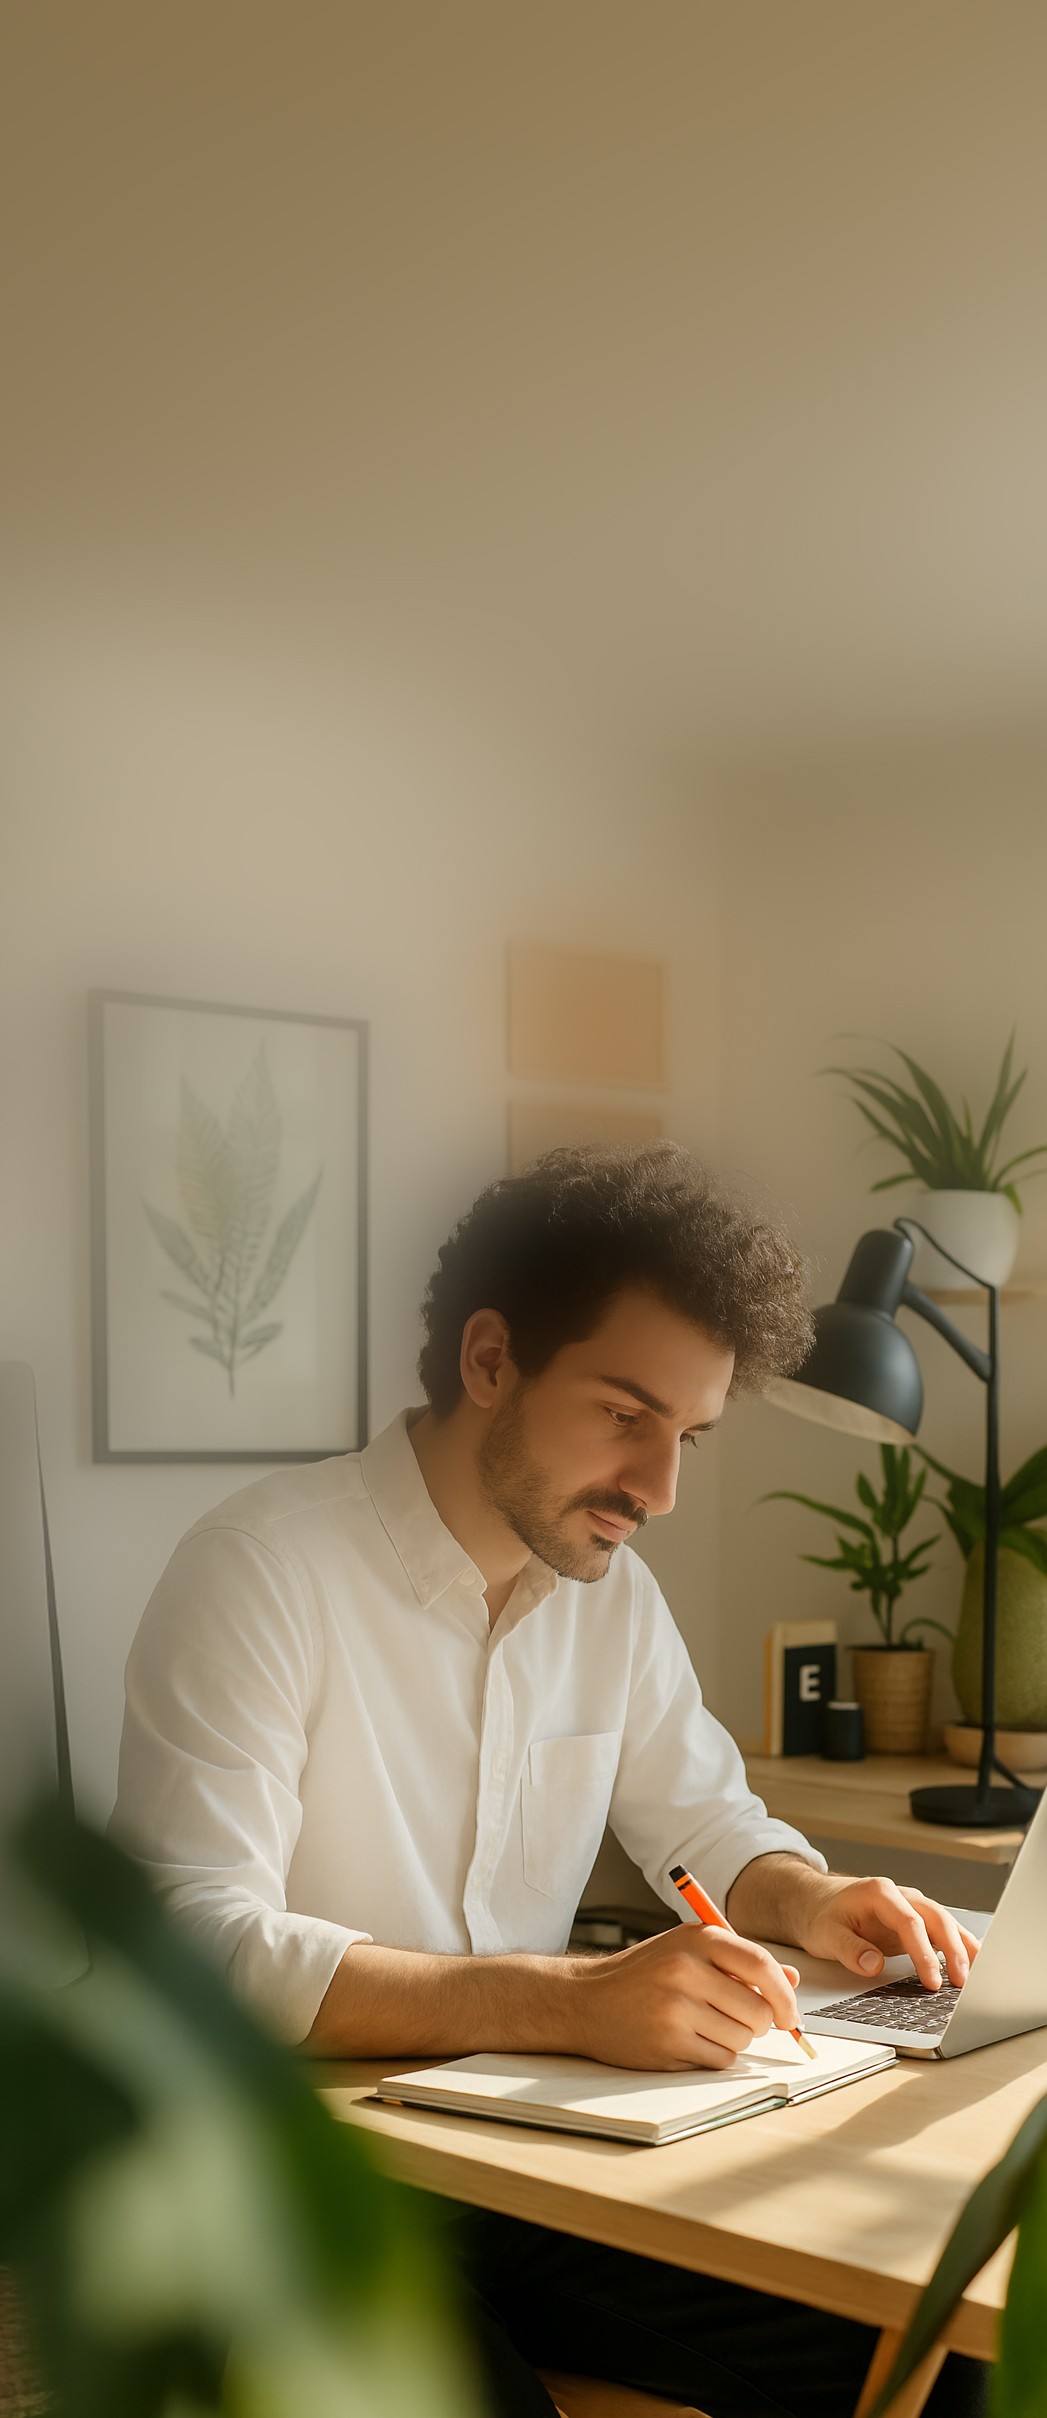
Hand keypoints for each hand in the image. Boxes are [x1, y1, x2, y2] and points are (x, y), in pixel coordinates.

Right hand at [571, 1923, 800, 2069]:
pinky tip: (690, 2040)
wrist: (586, 2000)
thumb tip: (792, 1980)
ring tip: (705, 2025)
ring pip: (741, 2038)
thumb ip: (740, 1962)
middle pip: (758, 2010)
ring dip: (734, 2039)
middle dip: (758, 2022)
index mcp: (697, 1939)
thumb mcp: (689, 1951)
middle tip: (739, 2019)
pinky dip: (714, 2055)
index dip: (784, 1994)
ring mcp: (676, 2008)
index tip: (789, 2013)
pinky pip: (720, 2059)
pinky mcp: (668, 2043)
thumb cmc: (644, 1973)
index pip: (761, 1965)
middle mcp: (686, 1970)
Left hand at [798, 1875, 979, 1990]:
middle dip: (953, 1950)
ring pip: (945, 1922)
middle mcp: (901, 1896)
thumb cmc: (821, 1916)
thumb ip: (849, 1949)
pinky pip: (941, 1931)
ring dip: (962, 1947)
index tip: (932, 1980)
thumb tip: (873, 1965)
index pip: (910, 1922)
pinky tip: (974, 1962)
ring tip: (976, 1976)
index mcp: (879, 1893)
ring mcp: (910, 1907)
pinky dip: (958, 1945)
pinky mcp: (914, 1922)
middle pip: (936, 1918)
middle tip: (961, 1982)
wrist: (816, 1902)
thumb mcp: (825, 1933)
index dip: (924, 1952)